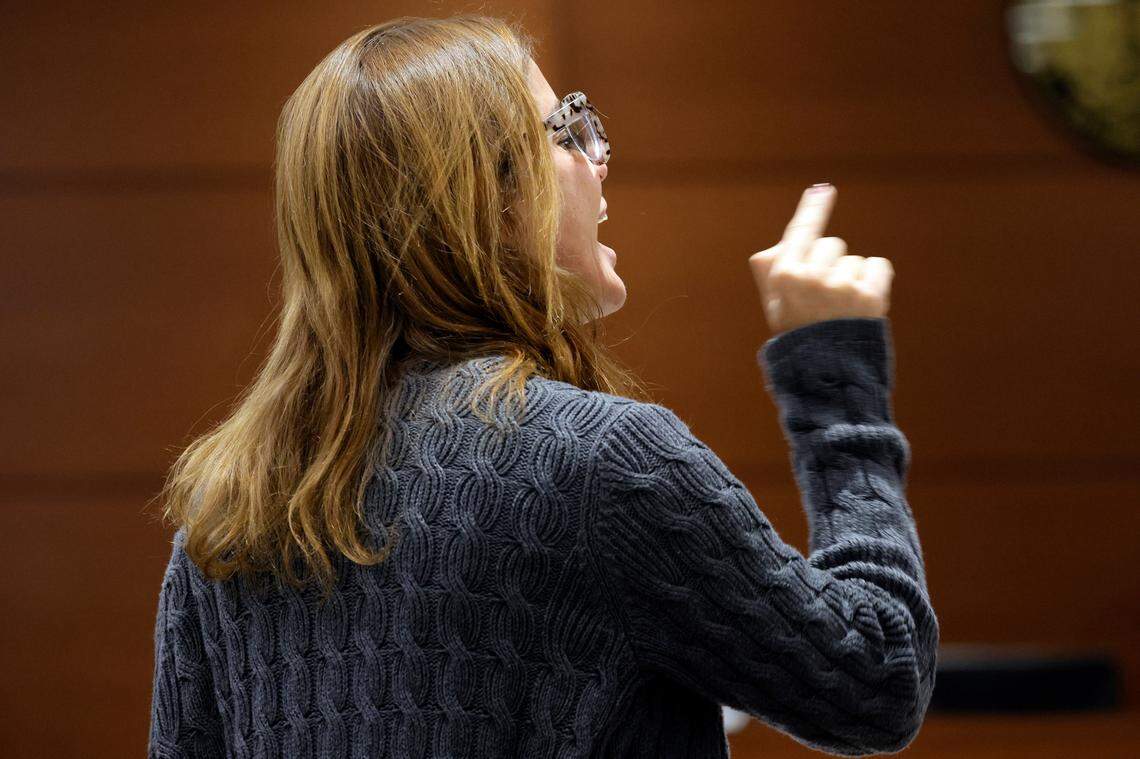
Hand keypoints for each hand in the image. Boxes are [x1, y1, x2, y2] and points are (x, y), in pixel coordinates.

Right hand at [748, 184, 893, 336]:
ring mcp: (842, 286)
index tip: (823, 189)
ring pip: (854, 260)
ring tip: (842, 310)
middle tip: (825, 297)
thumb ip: (773, 274)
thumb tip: (781, 243)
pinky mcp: (870, 295)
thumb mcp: (776, 307)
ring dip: (852, 277)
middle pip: (831, 244)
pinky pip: (878, 266)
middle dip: (831, 262)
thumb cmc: (798, 338)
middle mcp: (812, 276)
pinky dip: (874, 281)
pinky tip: (863, 305)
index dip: (813, 208)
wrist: (827, 377)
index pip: (802, 231)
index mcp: (785, 275)